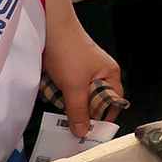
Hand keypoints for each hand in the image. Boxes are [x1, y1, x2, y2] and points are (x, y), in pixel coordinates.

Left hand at [39, 20, 123, 138]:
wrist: (48, 28)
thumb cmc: (69, 49)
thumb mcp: (74, 85)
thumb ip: (79, 110)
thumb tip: (82, 131)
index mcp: (110, 75)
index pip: (113, 103)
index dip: (104, 117)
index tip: (93, 132)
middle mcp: (99, 75)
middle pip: (93, 103)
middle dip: (82, 111)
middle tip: (71, 121)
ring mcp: (82, 73)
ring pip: (77, 98)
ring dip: (67, 102)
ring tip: (58, 99)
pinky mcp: (67, 72)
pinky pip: (66, 91)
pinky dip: (58, 94)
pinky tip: (51, 91)